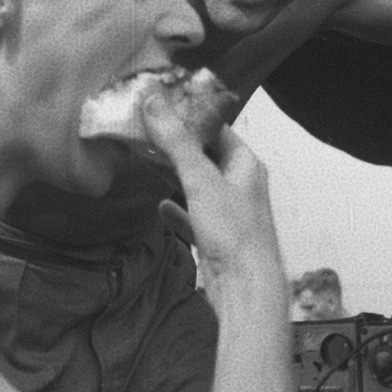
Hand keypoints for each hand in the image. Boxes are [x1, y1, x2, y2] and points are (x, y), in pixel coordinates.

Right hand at [140, 90, 279, 291]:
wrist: (244, 288)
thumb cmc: (234, 234)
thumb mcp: (201, 180)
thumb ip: (177, 142)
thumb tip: (154, 103)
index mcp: (245, 165)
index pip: (216, 129)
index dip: (190, 116)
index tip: (162, 106)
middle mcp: (240, 185)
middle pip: (205, 156)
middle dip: (176, 145)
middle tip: (146, 131)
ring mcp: (228, 211)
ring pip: (197, 185)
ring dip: (174, 175)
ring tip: (147, 160)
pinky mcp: (216, 236)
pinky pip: (193, 215)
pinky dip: (177, 209)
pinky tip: (161, 206)